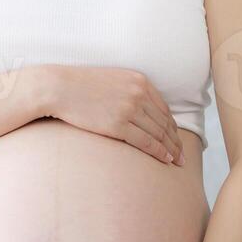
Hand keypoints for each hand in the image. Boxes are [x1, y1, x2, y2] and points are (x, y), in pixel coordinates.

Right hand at [44, 66, 184, 165]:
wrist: (59, 87)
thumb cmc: (81, 85)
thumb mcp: (113, 80)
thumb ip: (130, 91)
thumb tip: (141, 110)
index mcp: (140, 81)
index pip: (164, 109)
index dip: (173, 127)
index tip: (176, 139)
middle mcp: (139, 94)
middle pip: (165, 123)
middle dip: (175, 141)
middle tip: (182, 156)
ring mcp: (130, 109)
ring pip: (158, 133)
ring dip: (171, 149)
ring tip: (177, 161)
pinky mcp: (118, 124)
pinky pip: (146, 142)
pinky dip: (159, 152)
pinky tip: (165, 159)